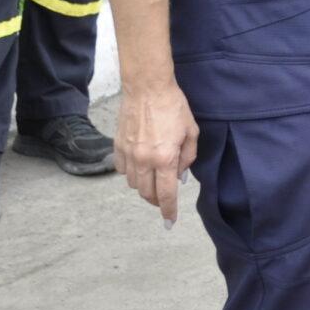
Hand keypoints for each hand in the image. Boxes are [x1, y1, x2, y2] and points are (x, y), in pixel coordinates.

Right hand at [117, 80, 199, 225]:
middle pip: (147, 193)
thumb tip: (180, 175)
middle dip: (156, 200)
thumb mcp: (191, 132)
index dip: (168, 210)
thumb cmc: (173, 107)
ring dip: (144, 186)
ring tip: (154, 178)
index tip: (170, 221)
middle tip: (164, 198)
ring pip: (133, 184)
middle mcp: (144, 159)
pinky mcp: (117, 145)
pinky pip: (122, 170)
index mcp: (165, 158)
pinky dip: (131, 173)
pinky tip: (140, 165)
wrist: (147, 88)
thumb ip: (188, 157)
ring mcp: (128, 153)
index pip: (166, 194)